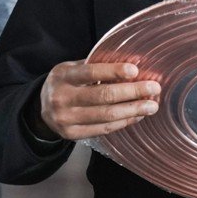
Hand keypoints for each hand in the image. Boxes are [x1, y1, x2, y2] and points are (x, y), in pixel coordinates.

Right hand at [37, 61, 160, 140]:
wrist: (42, 108)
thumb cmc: (67, 82)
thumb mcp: (75, 68)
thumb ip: (100, 65)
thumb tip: (137, 63)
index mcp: (63, 76)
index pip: (90, 72)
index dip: (113, 71)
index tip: (135, 70)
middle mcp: (62, 98)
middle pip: (102, 96)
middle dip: (132, 92)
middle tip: (154, 88)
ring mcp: (66, 119)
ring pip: (106, 115)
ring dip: (133, 110)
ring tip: (152, 105)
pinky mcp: (72, 134)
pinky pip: (104, 129)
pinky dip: (123, 122)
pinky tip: (137, 115)